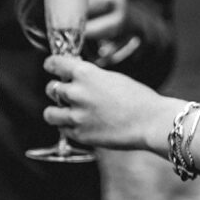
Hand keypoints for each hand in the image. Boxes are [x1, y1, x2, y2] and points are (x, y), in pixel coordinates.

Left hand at [43, 53, 166, 151]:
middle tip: (67, 93)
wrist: (151, 122)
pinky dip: (68, 127)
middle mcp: (76, 93)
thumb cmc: (138, 98)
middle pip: (50, 88)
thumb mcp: (110, 77)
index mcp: (84, 73)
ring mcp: (76, 116)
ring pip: (49, 113)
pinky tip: (80, 124)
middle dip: (57, 90)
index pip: (54, 64)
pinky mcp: (81, 135)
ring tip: (65, 112)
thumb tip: (76, 78)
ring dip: (56, 111)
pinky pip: (63, 130)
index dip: (52, 65)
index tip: (51, 67)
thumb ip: (90, 77)